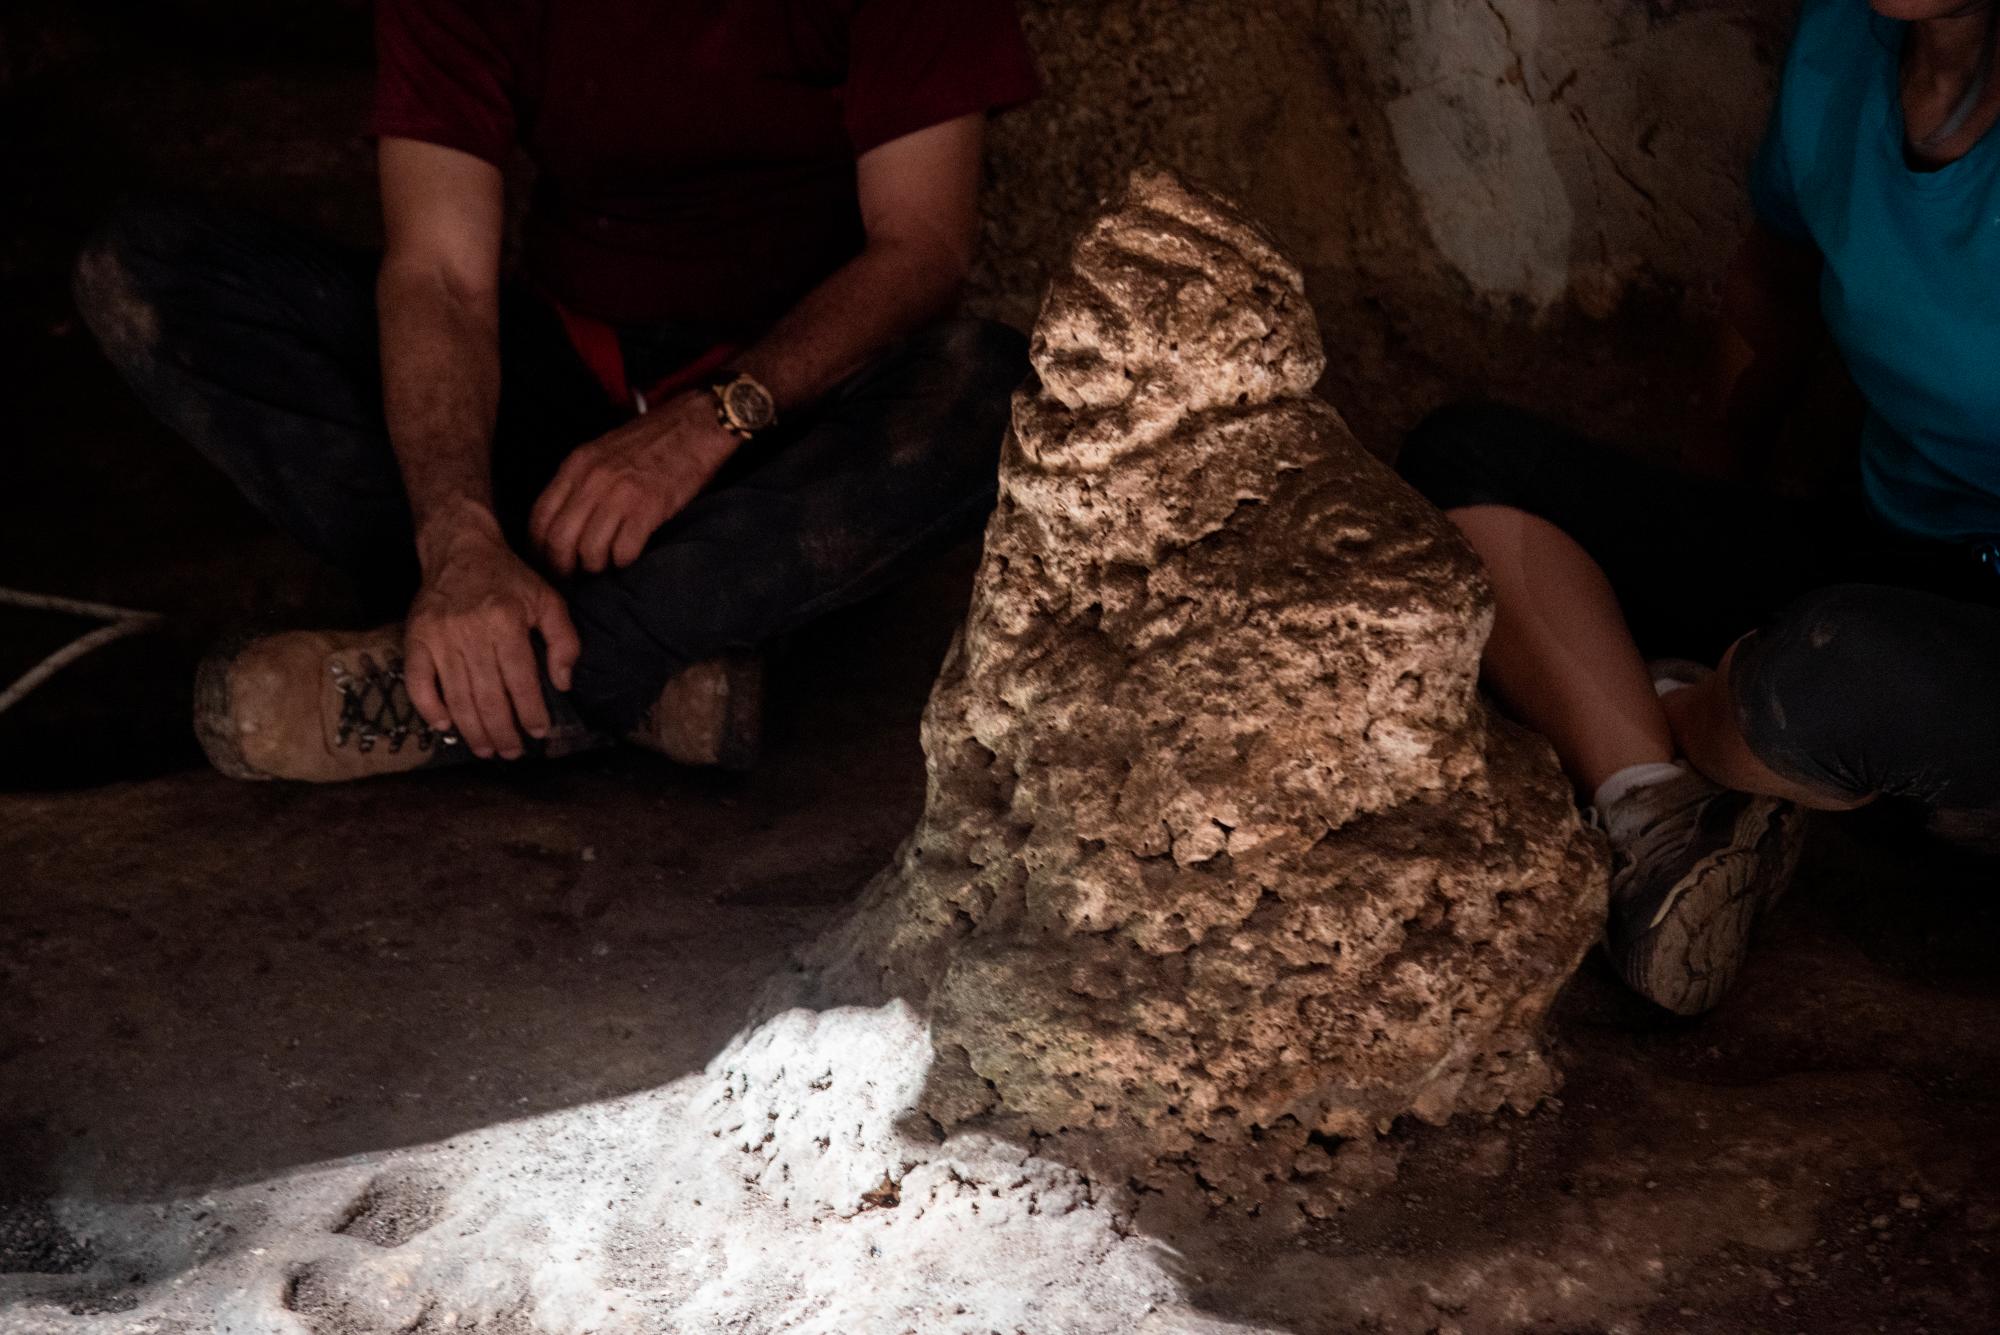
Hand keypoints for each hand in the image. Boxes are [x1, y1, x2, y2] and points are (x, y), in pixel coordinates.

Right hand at [404, 512, 581, 759]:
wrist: (459, 549)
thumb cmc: (509, 578)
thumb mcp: (548, 600)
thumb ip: (564, 640)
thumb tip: (563, 683)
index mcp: (505, 622)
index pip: (521, 681)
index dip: (531, 713)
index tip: (539, 733)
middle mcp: (470, 632)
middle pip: (487, 696)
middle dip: (502, 732)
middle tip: (512, 752)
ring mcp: (438, 638)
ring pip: (456, 696)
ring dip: (472, 730)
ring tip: (487, 750)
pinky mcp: (415, 639)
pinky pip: (418, 683)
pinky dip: (430, 709)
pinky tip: (446, 727)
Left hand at [529, 391, 739, 577]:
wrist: (697, 423)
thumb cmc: (653, 441)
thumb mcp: (602, 452)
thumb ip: (580, 481)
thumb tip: (563, 523)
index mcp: (576, 465)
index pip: (539, 518)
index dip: (539, 549)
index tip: (549, 563)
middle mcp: (593, 479)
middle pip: (559, 541)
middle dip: (564, 568)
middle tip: (575, 577)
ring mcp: (621, 493)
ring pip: (589, 551)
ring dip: (597, 566)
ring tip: (608, 563)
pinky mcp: (650, 506)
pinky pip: (624, 550)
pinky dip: (625, 561)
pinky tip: (630, 555)